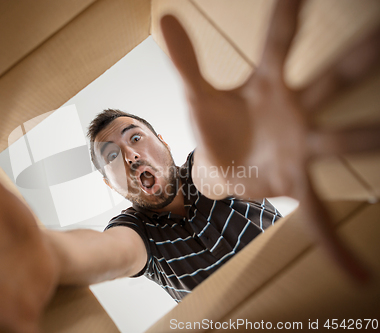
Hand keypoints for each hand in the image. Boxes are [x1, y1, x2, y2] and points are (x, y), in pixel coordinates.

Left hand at [160, 0, 379, 282]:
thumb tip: (166, 18)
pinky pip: (317, 215)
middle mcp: (295, 110)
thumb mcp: (197, 96)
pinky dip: (334, 244)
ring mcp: (300, 147)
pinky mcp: (294, 182)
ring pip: (339, 141)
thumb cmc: (216, 124)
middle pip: (331, 81)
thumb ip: (186, 61)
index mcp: (267, 84)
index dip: (288, 17)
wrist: (220, 164)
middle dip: (359, 60)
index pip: (278, 44)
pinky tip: (358, 275)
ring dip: (366, 138)